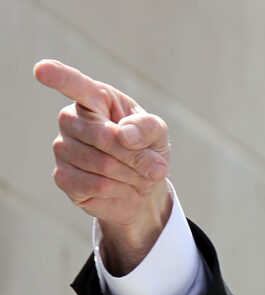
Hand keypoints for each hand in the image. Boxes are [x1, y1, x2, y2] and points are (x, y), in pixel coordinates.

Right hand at [34, 59, 171, 274]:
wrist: (142, 186)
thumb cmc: (146, 148)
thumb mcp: (157, 134)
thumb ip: (147, 128)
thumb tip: (124, 135)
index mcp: (94, 99)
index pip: (74, 85)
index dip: (58, 76)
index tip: (41, 69)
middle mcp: (71, 119)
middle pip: (103, 136)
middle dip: (136, 155)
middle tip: (154, 164)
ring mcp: (62, 148)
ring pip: (103, 164)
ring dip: (132, 174)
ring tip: (136, 174)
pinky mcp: (62, 177)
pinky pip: (96, 185)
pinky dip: (120, 189)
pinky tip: (120, 185)